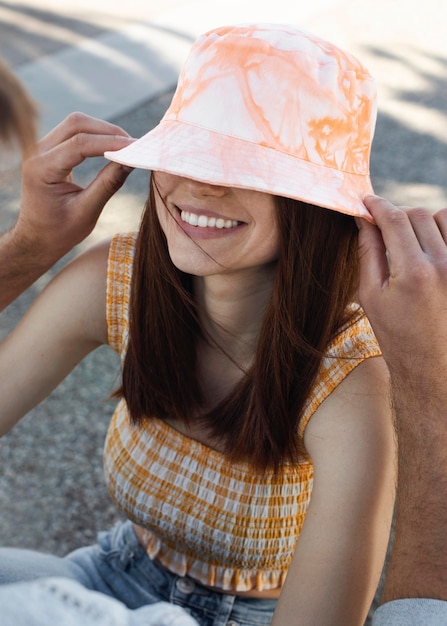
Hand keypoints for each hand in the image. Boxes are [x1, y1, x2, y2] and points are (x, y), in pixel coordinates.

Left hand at [14, 112, 133, 262]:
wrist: (37, 238)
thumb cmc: (59, 231)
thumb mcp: (87, 212)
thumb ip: (108, 184)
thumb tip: (130, 161)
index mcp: (42, 169)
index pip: (80, 144)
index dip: (111, 143)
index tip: (136, 147)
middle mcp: (36, 153)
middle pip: (76, 124)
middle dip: (108, 131)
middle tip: (134, 145)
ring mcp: (40, 149)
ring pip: (75, 124)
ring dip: (103, 131)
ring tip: (126, 146)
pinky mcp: (49, 150)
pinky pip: (73, 133)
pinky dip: (95, 136)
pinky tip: (112, 147)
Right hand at [357, 195, 446, 384]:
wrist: (431, 364)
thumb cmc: (396, 333)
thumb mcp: (370, 295)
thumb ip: (368, 252)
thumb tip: (363, 220)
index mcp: (412, 272)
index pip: (394, 219)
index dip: (377, 205)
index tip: (367, 201)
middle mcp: (443, 265)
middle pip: (417, 214)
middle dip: (396, 216)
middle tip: (384, 229)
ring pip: (442, 216)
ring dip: (423, 222)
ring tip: (410, 242)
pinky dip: (443, 231)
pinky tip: (430, 249)